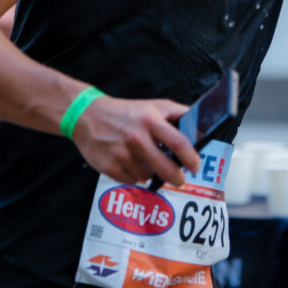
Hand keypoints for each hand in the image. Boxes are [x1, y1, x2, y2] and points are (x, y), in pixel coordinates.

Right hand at [71, 94, 200, 185]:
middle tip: (180, 179)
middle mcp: (136, 138)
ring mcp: (122, 154)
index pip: (178, 142)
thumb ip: (177, 115)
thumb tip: (200, 129)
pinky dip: (135, 175)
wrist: (87, 115)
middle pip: (165, 168)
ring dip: (151, 172)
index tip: (195, 166)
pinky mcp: (109, 167)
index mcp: (150, 120)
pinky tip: (130, 163)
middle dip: (177, 178)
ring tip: (145, 160)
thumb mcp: (153, 106)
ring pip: (148, 176)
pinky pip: (132, 180)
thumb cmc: (126, 112)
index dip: (190, 158)